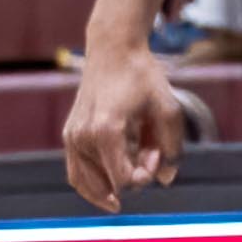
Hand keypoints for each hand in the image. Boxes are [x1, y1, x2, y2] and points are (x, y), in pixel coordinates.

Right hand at [64, 44, 187, 208]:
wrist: (112, 50)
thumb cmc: (142, 77)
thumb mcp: (169, 108)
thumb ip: (172, 147)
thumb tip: (165, 180)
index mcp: (106, 131)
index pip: (124, 182)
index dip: (146, 176)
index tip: (155, 151)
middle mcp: (82, 138)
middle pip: (109, 186)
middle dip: (133, 177)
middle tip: (147, 150)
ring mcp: (72, 138)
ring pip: (88, 185)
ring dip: (114, 183)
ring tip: (133, 161)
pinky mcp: (69, 136)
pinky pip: (76, 175)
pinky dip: (93, 186)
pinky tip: (111, 191)